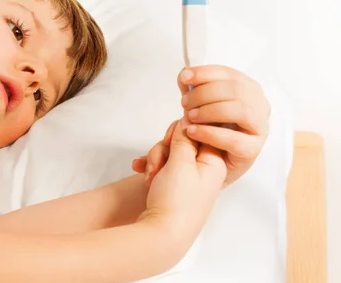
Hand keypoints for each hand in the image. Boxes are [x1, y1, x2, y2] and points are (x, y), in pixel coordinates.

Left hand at [133, 65, 269, 186]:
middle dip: (204, 93)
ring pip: (240, 110)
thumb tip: (185, 74)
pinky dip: (210, 133)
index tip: (185, 77)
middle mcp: (259, 105)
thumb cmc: (209, 128)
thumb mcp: (199, 104)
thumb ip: (193, 89)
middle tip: (184, 103)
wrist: (210, 163)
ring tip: (189, 117)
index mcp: (248, 89)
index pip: (229, 74)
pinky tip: (192, 132)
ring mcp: (259, 128)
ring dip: (209, 111)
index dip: (205, 73)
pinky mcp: (253, 149)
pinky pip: (234, 139)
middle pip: (235, 90)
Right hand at [137, 120, 225, 242]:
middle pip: (182, 142)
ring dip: (155, 160)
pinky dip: (151, 168)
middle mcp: (204, 170)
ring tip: (150, 176)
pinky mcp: (174, 186)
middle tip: (158, 163)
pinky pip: (162, 166)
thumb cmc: (176, 202)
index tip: (170, 139)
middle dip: (164, 148)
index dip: (180, 131)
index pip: (199, 131)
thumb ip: (183, 138)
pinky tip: (142, 174)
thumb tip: (188, 121)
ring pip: (168, 153)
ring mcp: (189, 179)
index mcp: (214, 162)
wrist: (161, 235)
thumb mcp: (180, 162)